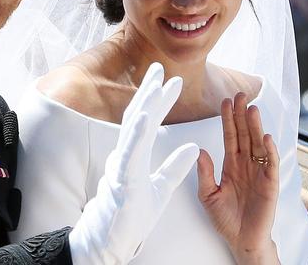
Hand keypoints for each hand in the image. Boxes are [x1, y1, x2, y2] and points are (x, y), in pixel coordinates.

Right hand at [69, 63, 199, 264]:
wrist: (112, 239)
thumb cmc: (132, 215)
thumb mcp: (161, 188)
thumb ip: (175, 167)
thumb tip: (194, 147)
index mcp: (134, 155)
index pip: (148, 122)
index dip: (158, 101)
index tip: (171, 81)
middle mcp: (125, 155)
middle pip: (137, 117)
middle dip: (148, 92)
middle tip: (159, 68)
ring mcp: (122, 165)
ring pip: (133, 130)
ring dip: (145, 105)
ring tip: (156, 85)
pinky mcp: (122, 179)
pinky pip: (129, 153)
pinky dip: (136, 133)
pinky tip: (144, 116)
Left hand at [197, 93, 279, 263]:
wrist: (240, 241)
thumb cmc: (225, 218)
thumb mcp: (207, 194)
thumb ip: (204, 173)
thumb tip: (199, 150)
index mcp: (230, 164)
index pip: (229, 136)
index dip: (227, 119)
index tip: (223, 101)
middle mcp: (245, 165)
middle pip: (244, 134)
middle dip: (241, 115)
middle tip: (239, 94)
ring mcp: (258, 173)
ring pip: (257, 144)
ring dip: (255, 127)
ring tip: (251, 109)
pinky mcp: (269, 185)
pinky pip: (270, 164)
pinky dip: (268, 151)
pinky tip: (265, 137)